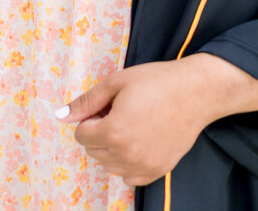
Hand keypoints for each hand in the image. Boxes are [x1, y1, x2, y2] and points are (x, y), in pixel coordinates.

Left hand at [58, 60, 210, 186]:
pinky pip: (129, 177)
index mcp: (113, 131)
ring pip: (109, 165)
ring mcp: (142, 167)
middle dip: (99, 131)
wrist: (196, 91)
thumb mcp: (118, 81)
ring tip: (131, 123)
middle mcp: (125, 155)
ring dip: (112, 147)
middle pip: (93, 151)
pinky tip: (140, 140)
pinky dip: (128, 162)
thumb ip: (87, 101)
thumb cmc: (157, 81)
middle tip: (121, 110)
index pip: (81, 134)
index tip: (108, 105)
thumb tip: (61, 116)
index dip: (91, 117)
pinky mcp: (156, 171)